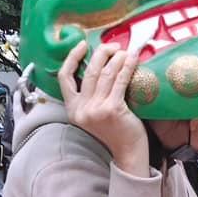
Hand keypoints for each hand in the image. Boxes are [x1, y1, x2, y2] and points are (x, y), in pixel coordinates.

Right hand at [58, 41, 148, 177]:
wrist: (128, 152)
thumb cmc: (115, 131)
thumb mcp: (93, 114)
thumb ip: (90, 96)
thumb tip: (97, 65)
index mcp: (73, 110)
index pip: (64, 77)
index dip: (72, 57)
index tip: (83, 44)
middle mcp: (81, 109)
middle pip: (89, 71)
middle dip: (101, 53)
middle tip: (113, 46)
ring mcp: (96, 110)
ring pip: (105, 73)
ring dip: (116, 58)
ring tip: (125, 51)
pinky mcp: (112, 109)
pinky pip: (119, 80)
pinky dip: (127, 66)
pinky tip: (133, 58)